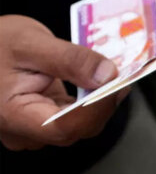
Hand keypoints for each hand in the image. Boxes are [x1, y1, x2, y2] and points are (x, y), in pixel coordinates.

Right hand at [0, 15, 127, 150]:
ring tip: (113, 75)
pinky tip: (100, 82)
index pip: (66, 126)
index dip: (97, 108)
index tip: (117, 84)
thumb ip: (70, 60)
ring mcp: (34, 130)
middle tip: (123, 75)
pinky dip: (91, 100)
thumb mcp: (29, 42)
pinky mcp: (43, 121)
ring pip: (80, 124)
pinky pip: (74, 117)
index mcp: (13, 115)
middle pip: (78, 127)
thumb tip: (107, 75)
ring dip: (100, 101)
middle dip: (104, 102)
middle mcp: (23, 131)